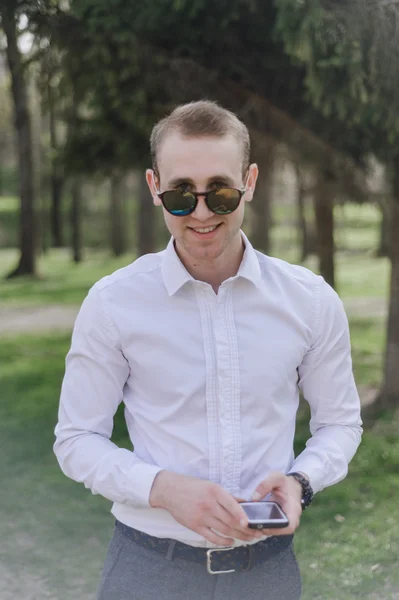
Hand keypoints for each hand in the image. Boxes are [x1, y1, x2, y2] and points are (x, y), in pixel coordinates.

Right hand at [149, 471, 264, 545]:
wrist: (170, 491)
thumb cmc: (192, 486)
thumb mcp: (210, 485)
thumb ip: (226, 496)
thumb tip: (244, 503)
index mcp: (214, 491)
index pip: (231, 505)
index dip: (242, 515)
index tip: (250, 523)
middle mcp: (209, 504)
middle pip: (230, 520)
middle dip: (245, 529)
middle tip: (256, 534)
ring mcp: (201, 516)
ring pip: (223, 529)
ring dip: (238, 536)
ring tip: (248, 539)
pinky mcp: (195, 526)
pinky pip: (212, 537)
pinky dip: (223, 541)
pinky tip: (231, 542)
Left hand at [251, 471, 303, 536]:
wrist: (293, 485)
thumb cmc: (285, 482)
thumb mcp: (276, 478)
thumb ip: (265, 485)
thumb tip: (254, 499)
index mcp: (294, 509)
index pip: (289, 526)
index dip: (275, 529)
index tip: (262, 525)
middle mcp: (293, 518)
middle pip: (281, 531)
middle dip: (267, 530)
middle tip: (252, 526)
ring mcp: (288, 521)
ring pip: (277, 530)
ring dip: (265, 529)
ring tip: (251, 525)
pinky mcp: (282, 521)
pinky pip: (275, 527)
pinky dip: (265, 526)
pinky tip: (254, 522)